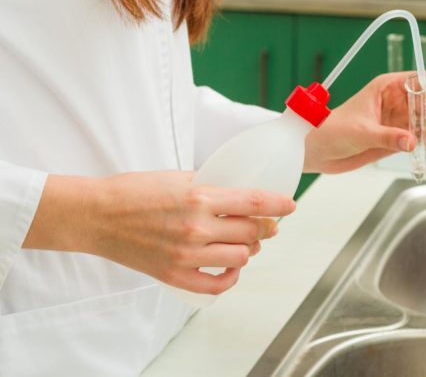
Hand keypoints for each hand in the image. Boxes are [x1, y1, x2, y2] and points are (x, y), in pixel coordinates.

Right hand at [24, 171, 295, 294]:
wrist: (98, 216)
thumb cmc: (135, 191)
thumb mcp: (178, 177)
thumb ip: (212, 186)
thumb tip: (241, 194)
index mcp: (200, 198)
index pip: (255, 203)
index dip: (279, 205)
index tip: (291, 206)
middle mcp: (197, 228)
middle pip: (253, 232)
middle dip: (266, 228)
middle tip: (267, 225)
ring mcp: (186, 255)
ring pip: (241, 258)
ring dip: (249, 249)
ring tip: (245, 243)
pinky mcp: (175, 275)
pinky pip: (217, 285)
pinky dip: (230, 278)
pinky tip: (230, 268)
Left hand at [304, 71, 425, 173]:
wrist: (319, 151)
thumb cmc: (331, 131)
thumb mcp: (361, 132)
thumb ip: (388, 137)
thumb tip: (411, 142)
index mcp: (386, 87)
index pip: (420, 79)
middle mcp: (395, 101)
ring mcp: (398, 120)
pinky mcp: (398, 137)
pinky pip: (421, 137)